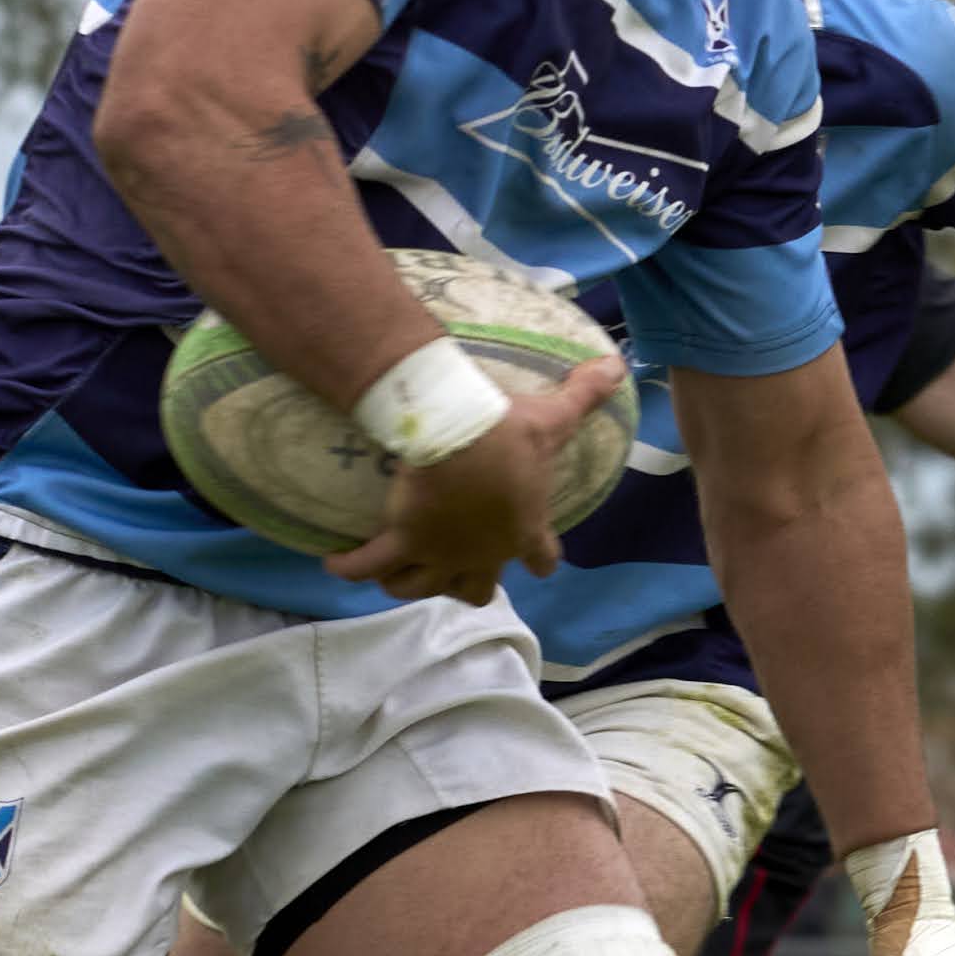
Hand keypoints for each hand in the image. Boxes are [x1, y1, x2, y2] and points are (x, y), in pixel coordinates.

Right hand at [327, 354, 624, 605]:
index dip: (541, 560)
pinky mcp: (402, 543)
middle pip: (475, 590)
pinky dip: (352, 568)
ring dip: (407, 583)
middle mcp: (482, 554)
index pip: (542, 560)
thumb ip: (585, 395)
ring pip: (420, 588)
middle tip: (450, 563)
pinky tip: (336, 563)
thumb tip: (618, 365)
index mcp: (523, 530)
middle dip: (463, 584)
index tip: (539, 560)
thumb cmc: (507, 432)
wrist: (458, 436)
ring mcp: (440, 554)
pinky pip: (370, 566)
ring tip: (393, 570)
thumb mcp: (553, 416)